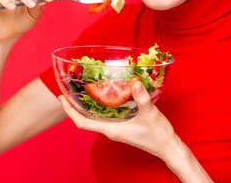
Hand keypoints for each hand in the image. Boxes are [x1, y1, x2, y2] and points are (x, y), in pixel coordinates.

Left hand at [59, 81, 178, 160]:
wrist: (168, 147)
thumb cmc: (159, 134)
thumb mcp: (150, 114)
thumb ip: (142, 99)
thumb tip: (135, 83)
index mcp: (111, 129)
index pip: (82, 122)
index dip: (69, 110)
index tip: (61, 97)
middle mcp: (109, 130)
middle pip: (84, 119)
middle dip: (73, 106)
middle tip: (67, 89)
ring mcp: (115, 129)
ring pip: (93, 118)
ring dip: (84, 107)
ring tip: (80, 90)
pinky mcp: (121, 127)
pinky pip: (103, 117)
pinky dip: (97, 107)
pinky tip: (101, 96)